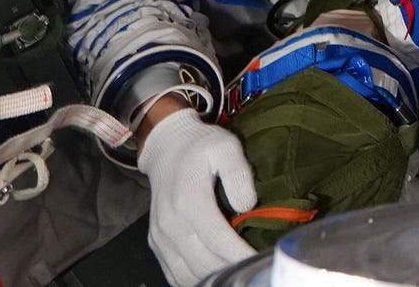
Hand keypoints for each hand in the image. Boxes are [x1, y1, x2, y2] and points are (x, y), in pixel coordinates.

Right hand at [137, 105, 256, 285]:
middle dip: (232, 269)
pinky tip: (214, 275)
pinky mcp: (156, 243)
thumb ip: (239, 174)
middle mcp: (171, 224)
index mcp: (190, 202)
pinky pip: (173, 273)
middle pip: (204, 263)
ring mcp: (161, 237)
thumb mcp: (226, 147)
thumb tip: (247, 205)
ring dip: (213, 277)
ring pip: (187, 274)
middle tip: (255, 267)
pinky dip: (193, 280)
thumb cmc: (200, 146)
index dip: (240, 256)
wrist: (165, 147)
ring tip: (238, 271)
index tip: (262, 261)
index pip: (218, 241)